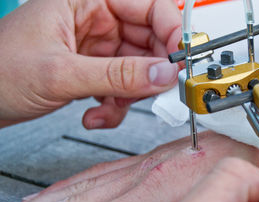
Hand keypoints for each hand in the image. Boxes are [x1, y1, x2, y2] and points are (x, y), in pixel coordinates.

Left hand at [0, 0, 180, 128]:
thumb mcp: (61, 73)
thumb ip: (117, 76)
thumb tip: (163, 74)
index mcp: (86, 1)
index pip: (148, 5)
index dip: (169, 31)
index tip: (178, 60)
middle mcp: (95, 21)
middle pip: (148, 41)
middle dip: (151, 72)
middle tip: (154, 93)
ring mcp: (96, 49)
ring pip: (137, 69)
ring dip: (129, 96)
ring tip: (110, 109)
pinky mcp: (93, 72)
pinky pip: (122, 88)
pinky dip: (115, 107)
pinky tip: (95, 115)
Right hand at [0, 131, 258, 201]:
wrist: (253, 120)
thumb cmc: (249, 153)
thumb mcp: (231, 193)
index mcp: (162, 186)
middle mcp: (142, 175)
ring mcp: (140, 167)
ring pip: (78, 191)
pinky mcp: (143, 163)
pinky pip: (93, 176)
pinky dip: (65, 191)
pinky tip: (48, 201)